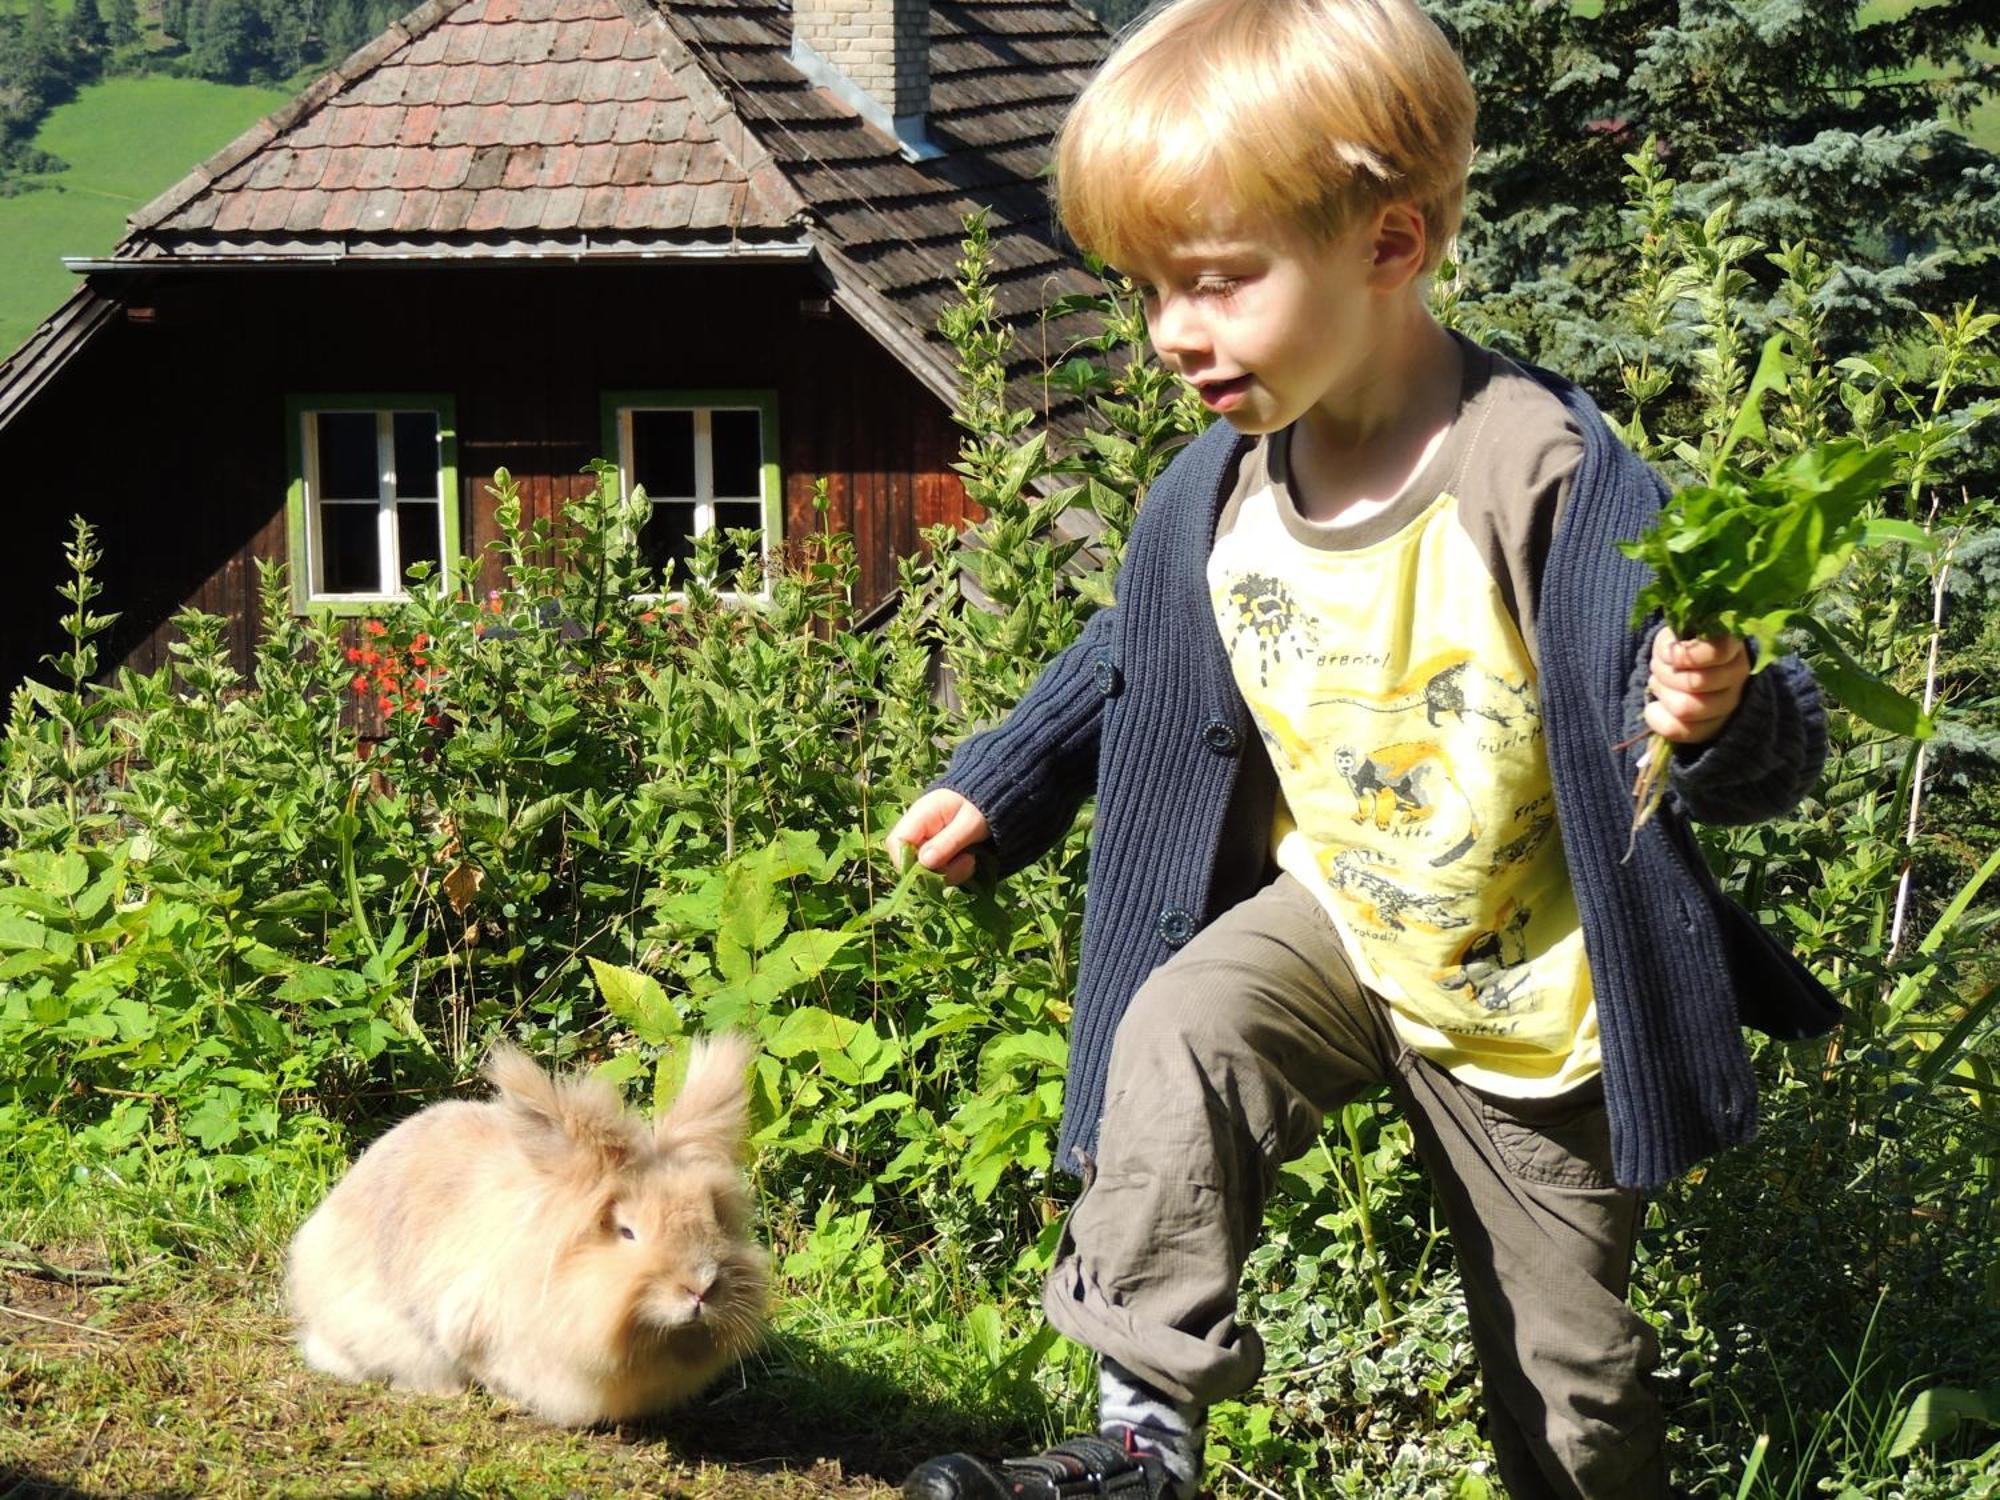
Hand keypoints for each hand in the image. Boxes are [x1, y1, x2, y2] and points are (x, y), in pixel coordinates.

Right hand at [886, 788, 990, 885]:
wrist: (993, 798)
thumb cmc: (979, 806)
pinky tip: (969, 862)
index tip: (934, 869)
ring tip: (971, 860)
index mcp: (919, 815)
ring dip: (949, 873)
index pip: (895, 842)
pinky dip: (953, 872)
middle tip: (967, 862)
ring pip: (924, 869)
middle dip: (936, 870)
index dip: (907, 862)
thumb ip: (948, 841)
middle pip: (909, 860)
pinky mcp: (936, 852)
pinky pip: (937, 870)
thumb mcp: (969, 823)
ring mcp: (926, 841)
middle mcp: (917, 830)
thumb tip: (924, 862)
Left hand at [1645, 626, 1748, 744]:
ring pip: (1684, 708)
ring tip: (1659, 684)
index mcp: (1732, 648)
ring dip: (1661, 693)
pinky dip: (1656, 717)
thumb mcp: (1675, 634)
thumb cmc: (1680, 647)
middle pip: (1694, 683)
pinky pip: (1676, 730)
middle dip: (1665, 673)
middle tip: (1659, 667)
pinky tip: (1654, 706)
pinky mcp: (1711, 728)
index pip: (1716, 652)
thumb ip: (1674, 641)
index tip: (1670, 654)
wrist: (1684, 671)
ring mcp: (1728, 706)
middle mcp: (1737, 678)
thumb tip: (1673, 655)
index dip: (1686, 655)